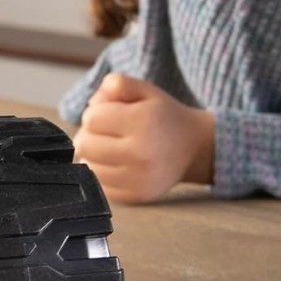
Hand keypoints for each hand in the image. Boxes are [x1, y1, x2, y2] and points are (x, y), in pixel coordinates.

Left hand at [74, 73, 214, 203]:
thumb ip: (117, 84)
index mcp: (142, 122)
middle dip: (90, 134)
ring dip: (93, 155)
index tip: (108, 114)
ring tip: (111, 147)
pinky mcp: (136, 196)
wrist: (195, 148)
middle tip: (106, 131)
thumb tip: (92, 103)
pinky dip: (102, 173)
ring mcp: (138, 179)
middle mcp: (140, 154)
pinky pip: (99, 185)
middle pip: (85, 145)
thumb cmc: (164, 117)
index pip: (92, 119)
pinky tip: (116, 163)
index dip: (95, 113)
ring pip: (88, 166)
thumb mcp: (145, 90)